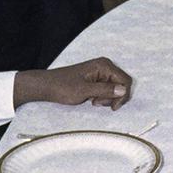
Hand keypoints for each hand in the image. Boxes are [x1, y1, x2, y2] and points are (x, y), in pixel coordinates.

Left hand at [13, 57, 134, 109]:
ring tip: (92, 101)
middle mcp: (104, 66)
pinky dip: (102, 97)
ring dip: (107, 98)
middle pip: (121, 84)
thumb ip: (105, 90)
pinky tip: (91, 99)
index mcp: (104, 65)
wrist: (47, 86)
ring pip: (115, 88)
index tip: (112, 107)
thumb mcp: (85, 91)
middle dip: (113, 97)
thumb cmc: (63, 87)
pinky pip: (107, 89)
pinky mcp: (96, 78)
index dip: (123, 95)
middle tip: (97, 103)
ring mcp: (100, 72)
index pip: (125, 80)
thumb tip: (123, 90)